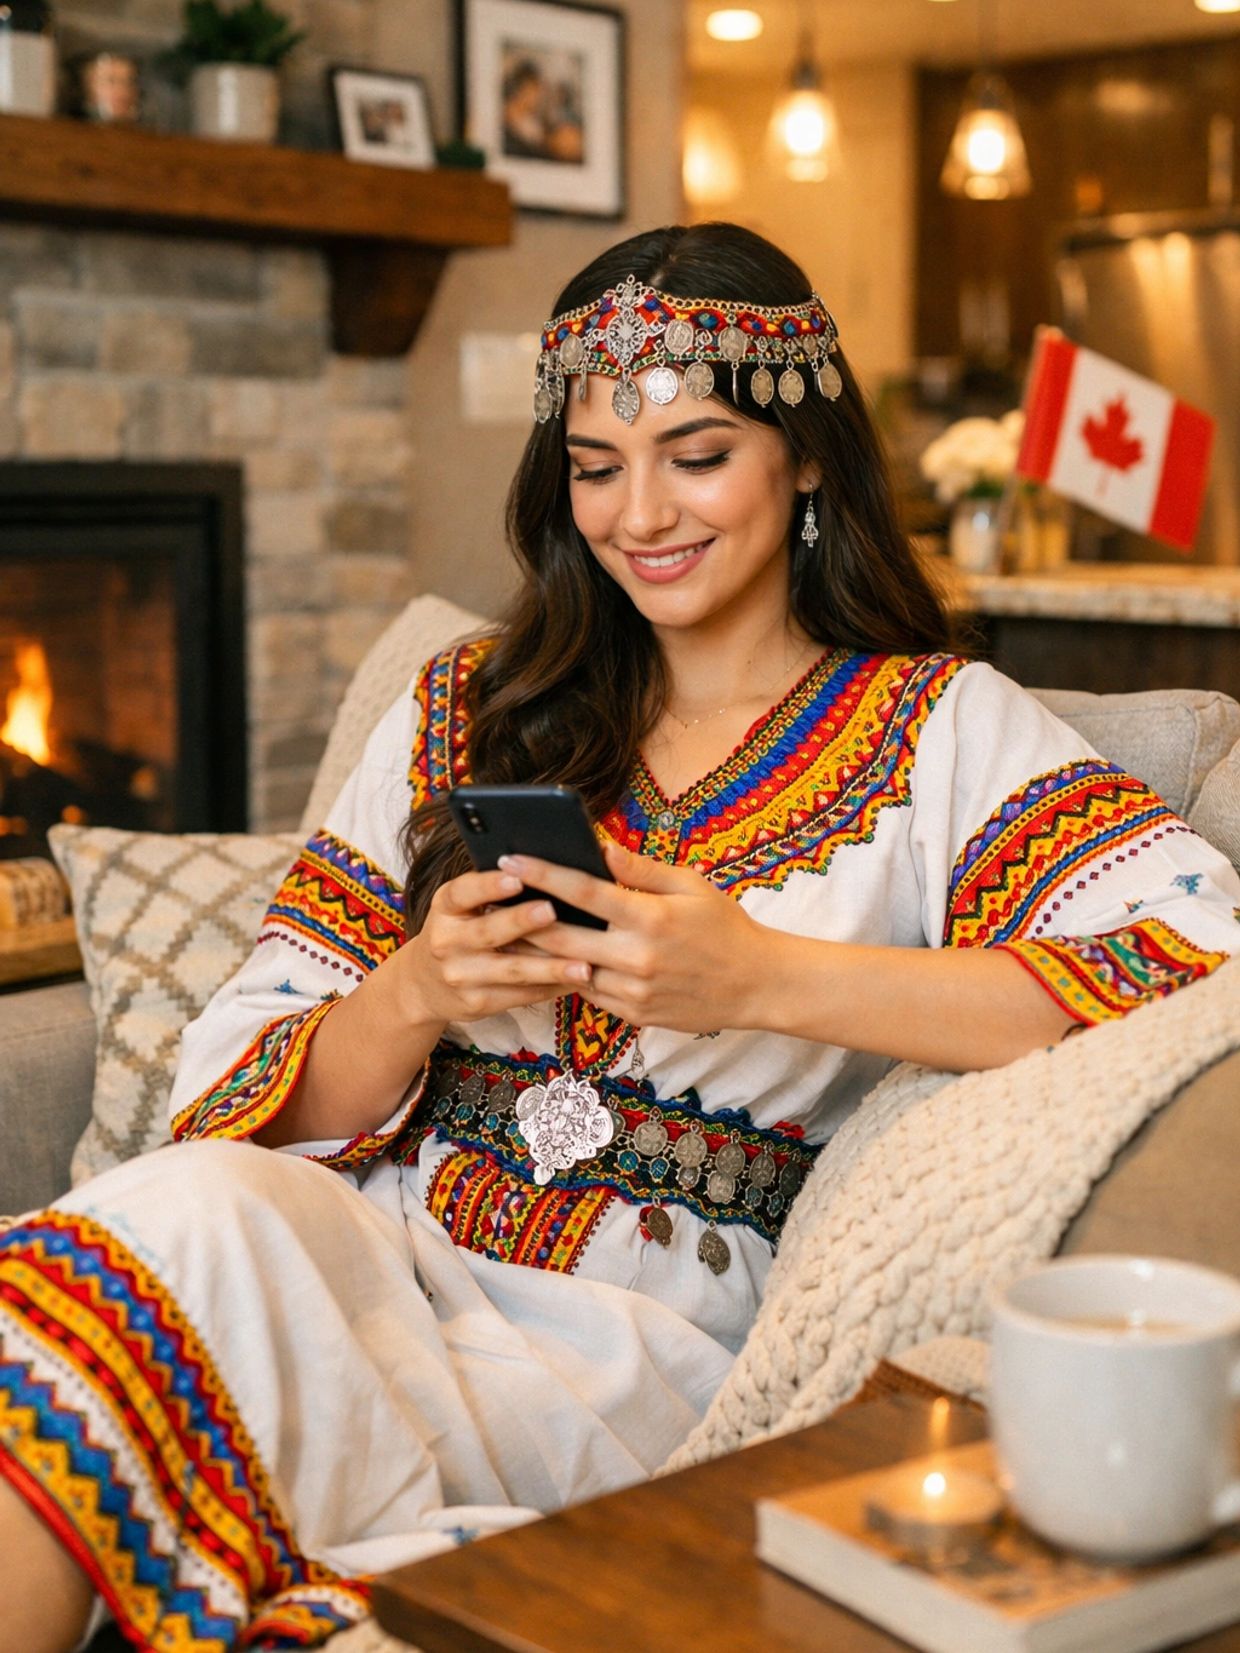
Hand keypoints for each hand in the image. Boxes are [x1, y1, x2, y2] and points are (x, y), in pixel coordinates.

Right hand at [398, 869, 591, 1025]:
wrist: (423, 985)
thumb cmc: (457, 933)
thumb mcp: (459, 908)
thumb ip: (489, 892)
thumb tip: (544, 873)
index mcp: (445, 908)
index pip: (462, 893)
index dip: (488, 886)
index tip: (516, 878)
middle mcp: (447, 942)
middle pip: (488, 931)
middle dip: (521, 921)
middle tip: (552, 910)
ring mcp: (461, 976)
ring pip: (512, 970)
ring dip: (550, 967)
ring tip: (583, 965)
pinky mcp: (477, 1003)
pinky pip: (520, 995)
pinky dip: (551, 988)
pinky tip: (577, 982)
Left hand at [498, 841, 769, 1032]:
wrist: (757, 985)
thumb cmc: (725, 927)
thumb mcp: (691, 886)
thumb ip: (641, 870)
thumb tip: (600, 848)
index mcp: (650, 918)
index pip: (582, 891)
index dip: (541, 873)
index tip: (510, 857)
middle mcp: (637, 957)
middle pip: (560, 937)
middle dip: (521, 917)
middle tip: (494, 899)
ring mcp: (634, 992)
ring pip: (569, 970)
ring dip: (538, 951)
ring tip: (512, 929)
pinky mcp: (635, 1015)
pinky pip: (590, 994)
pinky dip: (570, 974)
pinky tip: (554, 958)